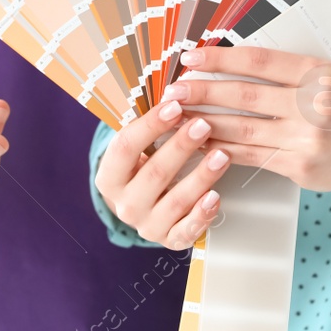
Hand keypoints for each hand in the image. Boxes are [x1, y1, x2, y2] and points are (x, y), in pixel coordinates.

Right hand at [94, 97, 232, 248]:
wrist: (141, 205)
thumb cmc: (142, 167)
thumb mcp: (137, 147)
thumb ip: (150, 124)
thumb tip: (174, 90)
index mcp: (109, 177)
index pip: (125, 148)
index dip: (150, 126)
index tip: (174, 106)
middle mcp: (124, 205)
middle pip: (153, 174)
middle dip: (181, 147)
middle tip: (203, 125)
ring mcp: (146, 225)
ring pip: (175, 202)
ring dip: (201, 177)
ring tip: (221, 155)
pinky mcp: (168, 240)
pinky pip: (186, 231)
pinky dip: (202, 215)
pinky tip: (215, 196)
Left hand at [167, 46, 330, 191]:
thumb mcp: (321, 75)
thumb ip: (281, 71)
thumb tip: (223, 63)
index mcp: (316, 74)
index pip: (259, 63)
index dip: (220, 59)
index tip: (192, 57)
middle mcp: (312, 106)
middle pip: (245, 97)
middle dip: (202, 93)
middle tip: (174, 90)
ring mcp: (305, 141)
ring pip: (242, 131)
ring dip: (203, 124)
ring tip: (177, 118)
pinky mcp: (298, 168)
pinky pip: (250, 157)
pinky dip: (221, 150)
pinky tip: (200, 143)